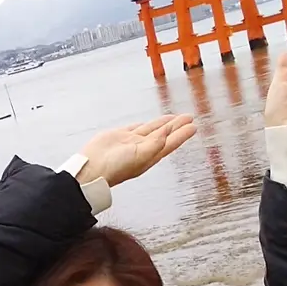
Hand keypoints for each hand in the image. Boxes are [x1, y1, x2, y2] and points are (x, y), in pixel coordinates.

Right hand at [78, 116, 195, 187]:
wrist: (93, 168)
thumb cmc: (116, 167)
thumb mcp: (141, 155)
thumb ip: (157, 142)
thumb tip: (168, 130)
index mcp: (151, 156)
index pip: (171, 143)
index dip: (182, 134)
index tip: (193, 126)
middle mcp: (143, 149)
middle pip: (165, 134)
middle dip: (177, 126)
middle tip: (188, 117)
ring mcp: (131, 142)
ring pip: (152, 129)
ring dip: (163, 123)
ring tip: (173, 118)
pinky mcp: (120, 136)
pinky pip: (136, 128)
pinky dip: (144, 125)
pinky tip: (149, 123)